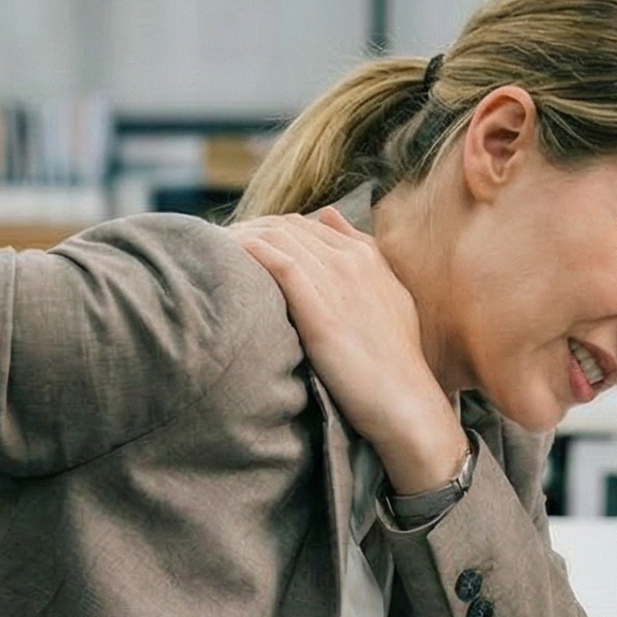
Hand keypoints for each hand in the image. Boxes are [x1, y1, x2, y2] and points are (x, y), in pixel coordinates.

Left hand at [231, 207, 469, 493]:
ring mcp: (338, 282)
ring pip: (278, 239)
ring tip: (210, 251)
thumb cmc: (394, 361)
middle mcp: (352, 261)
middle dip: (247, 230)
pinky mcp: (321, 310)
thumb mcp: (388, 296)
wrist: (406, 403)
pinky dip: (250, 253)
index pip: (305, 224)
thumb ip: (361, 254)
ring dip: (240, 238)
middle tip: (214, 247)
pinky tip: (227, 257)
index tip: (239, 244)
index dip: (268, 230)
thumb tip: (328, 214)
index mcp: (367, 257)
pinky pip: (279, 264)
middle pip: (286, 227)